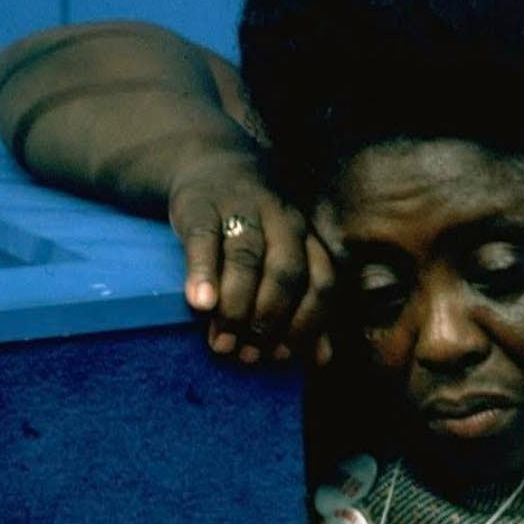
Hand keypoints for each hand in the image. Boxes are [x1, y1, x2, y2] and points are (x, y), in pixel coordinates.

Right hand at [168, 150, 335, 364]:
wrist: (212, 164)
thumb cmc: (254, 227)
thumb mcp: (286, 255)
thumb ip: (306, 304)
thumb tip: (323, 359)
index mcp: (308, 236)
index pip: (321, 281)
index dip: (306, 322)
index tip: (282, 356)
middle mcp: (282, 220)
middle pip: (286, 272)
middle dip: (269, 319)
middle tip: (248, 356)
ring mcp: (242, 208)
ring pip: (247, 258)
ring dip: (237, 307)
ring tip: (222, 343)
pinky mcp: (200, 205)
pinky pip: (205, 239)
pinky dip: (203, 273)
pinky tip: (200, 305)